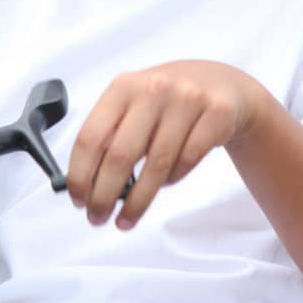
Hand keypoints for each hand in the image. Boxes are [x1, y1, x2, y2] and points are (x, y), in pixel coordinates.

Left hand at [67, 60, 264, 228]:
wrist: (223, 84)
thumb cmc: (169, 102)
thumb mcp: (135, 104)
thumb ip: (111, 134)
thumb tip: (86, 182)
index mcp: (124, 86)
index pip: (91, 136)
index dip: (81, 174)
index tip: (78, 200)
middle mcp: (154, 88)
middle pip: (121, 155)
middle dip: (104, 195)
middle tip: (98, 217)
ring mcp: (188, 99)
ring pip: (157, 164)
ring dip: (138, 200)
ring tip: (127, 218)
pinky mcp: (217, 113)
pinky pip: (188, 160)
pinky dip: (172, 179)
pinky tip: (165, 183)